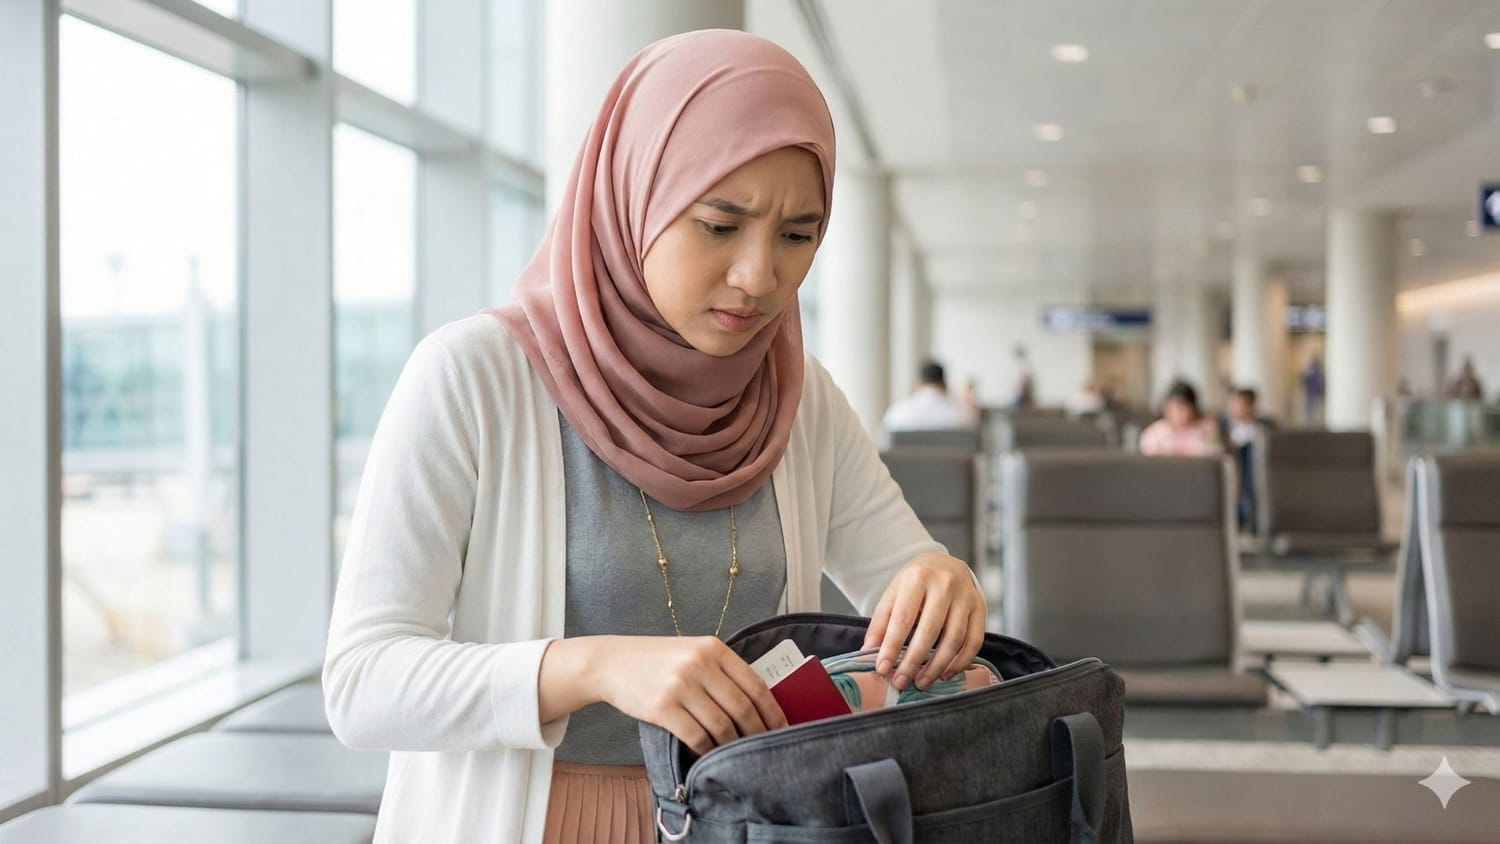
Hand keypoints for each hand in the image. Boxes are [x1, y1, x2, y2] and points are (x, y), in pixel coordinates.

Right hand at [596, 636, 786, 755]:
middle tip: (764, 748)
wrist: (612, 662)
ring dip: (733, 744)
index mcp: (713, 648)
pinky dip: (708, 749)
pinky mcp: (662, 708)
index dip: (773, 711)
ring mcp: (680, 686)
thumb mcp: (692, 652)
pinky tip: (710, 753)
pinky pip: (696, 736)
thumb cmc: (657, 660)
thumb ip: (722, 670)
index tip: (782, 729)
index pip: (755, 684)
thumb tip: (757, 704)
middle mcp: (700, 664)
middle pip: (742, 708)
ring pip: (722, 725)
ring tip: (737, 753)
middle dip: (758, 733)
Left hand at [861, 553, 986, 692]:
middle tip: (901, 682)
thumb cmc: (915, 582)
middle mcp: (945, 584)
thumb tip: (869, 652)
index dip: (892, 647)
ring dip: (937, 667)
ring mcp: (966, 596)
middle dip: (914, 662)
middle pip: (929, 631)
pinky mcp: (981, 607)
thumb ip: (881, 622)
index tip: (883, 668)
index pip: (903, 619)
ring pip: (954, 639)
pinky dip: (961, 662)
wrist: (944, 562)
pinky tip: (946, 673)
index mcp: (917, 577)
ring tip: (922, 682)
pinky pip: (974, 641)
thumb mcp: (893, 594)